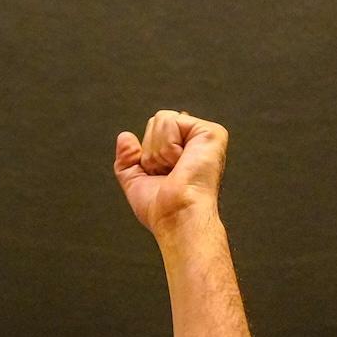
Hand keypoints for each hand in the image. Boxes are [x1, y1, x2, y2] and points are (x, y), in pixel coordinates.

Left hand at [113, 110, 226, 233]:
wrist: (177, 217)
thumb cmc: (163, 210)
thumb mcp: (136, 183)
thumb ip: (127, 160)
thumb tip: (124, 137)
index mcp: (181, 154)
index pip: (154, 132)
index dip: (148, 154)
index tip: (159, 177)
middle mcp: (194, 144)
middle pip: (155, 122)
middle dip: (151, 152)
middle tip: (167, 173)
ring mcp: (203, 137)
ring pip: (161, 119)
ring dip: (159, 152)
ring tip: (174, 170)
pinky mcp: (211, 133)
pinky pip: (171, 120)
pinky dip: (167, 146)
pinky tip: (182, 163)